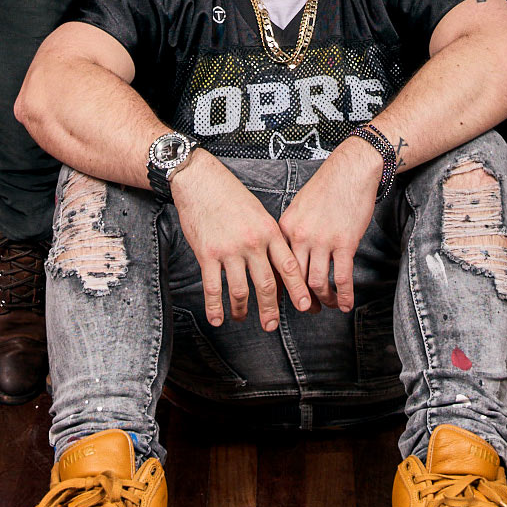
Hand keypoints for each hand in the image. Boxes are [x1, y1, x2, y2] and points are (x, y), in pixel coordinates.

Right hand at [171, 151, 311, 330]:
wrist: (201, 180)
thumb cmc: (231, 196)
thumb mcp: (259, 213)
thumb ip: (269, 239)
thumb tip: (279, 266)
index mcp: (269, 231)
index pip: (288, 266)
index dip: (298, 289)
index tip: (305, 306)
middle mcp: (252, 242)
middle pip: (266, 284)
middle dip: (270, 309)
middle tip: (271, 325)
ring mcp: (229, 249)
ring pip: (240, 290)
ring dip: (242, 310)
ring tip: (242, 318)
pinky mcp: (207, 253)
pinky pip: (213, 287)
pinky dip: (215, 307)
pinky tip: (217, 319)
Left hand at [278, 138, 383, 311]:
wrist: (351, 169)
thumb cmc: (327, 186)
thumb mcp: (299, 206)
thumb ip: (293, 231)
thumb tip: (291, 255)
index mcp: (285, 227)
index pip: (277, 265)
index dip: (282, 287)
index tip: (286, 298)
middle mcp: (300, 236)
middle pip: (295, 279)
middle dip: (302, 300)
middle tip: (309, 308)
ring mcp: (322, 240)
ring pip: (317, 283)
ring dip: (324, 300)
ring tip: (330, 304)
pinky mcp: (345, 243)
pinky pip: (342, 278)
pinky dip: (344, 295)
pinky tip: (346, 303)